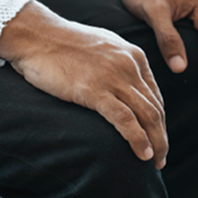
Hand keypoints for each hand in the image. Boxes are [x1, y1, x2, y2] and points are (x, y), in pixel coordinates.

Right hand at [0, 0, 168, 167]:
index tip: (157, 137)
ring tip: (155, 162)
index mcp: (133, 55)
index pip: (155, 94)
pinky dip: (138, 139)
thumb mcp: (101, 46)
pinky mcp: (94, 90)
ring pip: (147, 116)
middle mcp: (129, 65)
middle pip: (155, 107)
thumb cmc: (62, 42)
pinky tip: (142, 154)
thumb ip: (117, 62)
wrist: (36, 34)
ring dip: (156, 143)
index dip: (159, 120)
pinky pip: (125, 119)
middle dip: (161, 136)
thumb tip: (122, 83)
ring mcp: (113, 77)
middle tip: (161, 157)